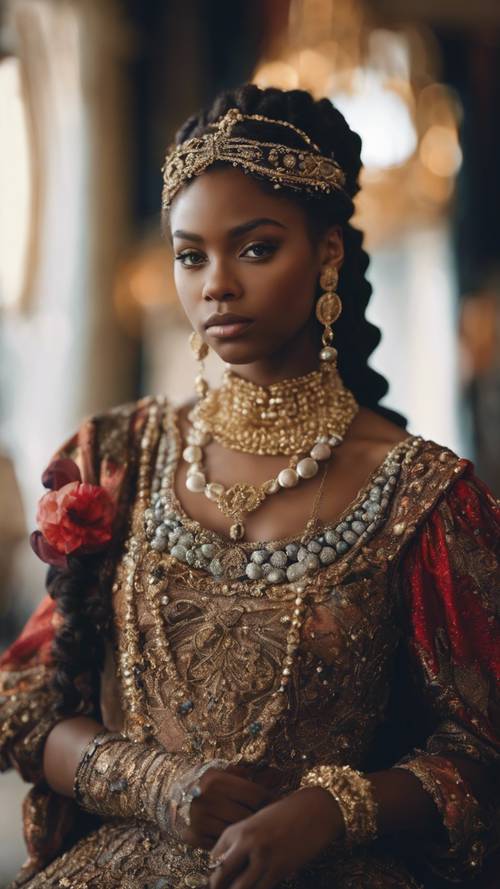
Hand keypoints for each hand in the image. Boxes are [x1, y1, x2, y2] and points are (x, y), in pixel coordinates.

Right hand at [181, 764, 282, 850]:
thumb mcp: (225, 772)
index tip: (278, 805)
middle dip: (259, 819)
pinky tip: (234, 836)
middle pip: (248, 816)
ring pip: (236, 832)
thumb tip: (279, 775)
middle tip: (268, 821)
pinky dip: (229, 842)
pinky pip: (221, 844)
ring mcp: (199, 819)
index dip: (270, 801)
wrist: (173, 794)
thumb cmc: (208, 783)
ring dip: (245, 832)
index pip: (256, 795)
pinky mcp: (193, 836)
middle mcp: (206, 798)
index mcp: (217, 779)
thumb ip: (249, 775)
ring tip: (253, 829)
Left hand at [208, 787, 343, 888]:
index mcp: (239, 828)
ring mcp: (263, 857)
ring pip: (239, 888)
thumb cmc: (287, 814)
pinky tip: (258, 886)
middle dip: (218, 886)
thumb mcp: (258, 822)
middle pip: (220, 876)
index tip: (216, 878)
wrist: (315, 810)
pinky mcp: (279, 869)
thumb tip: (231, 867)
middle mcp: (247, 843)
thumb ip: (243, 842)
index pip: (214, 857)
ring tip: (239, 888)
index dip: (213, 871)